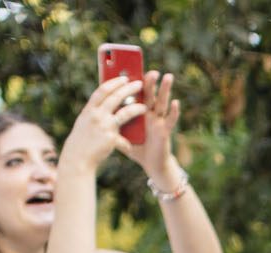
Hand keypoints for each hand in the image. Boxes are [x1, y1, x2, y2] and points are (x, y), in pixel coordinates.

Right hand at [60, 76, 145, 174]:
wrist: (78, 158)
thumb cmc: (83, 139)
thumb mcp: (85, 122)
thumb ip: (95, 112)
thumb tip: (106, 101)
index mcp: (89, 110)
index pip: (102, 91)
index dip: (114, 83)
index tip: (123, 77)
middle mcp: (96, 115)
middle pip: (115, 97)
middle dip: (129, 89)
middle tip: (139, 84)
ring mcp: (104, 126)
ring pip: (124, 113)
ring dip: (136, 108)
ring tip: (145, 107)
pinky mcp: (111, 139)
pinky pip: (125, 138)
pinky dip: (128, 141)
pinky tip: (131, 144)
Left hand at [121, 70, 183, 184]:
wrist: (150, 165)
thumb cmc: (137, 149)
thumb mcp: (120, 133)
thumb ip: (110, 122)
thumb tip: (95, 114)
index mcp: (138, 112)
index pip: (136, 94)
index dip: (134, 82)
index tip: (131, 69)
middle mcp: (149, 114)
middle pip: (149, 94)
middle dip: (150, 81)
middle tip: (150, 69)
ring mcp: (158, 121)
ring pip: (162, 102)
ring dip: (165, 89)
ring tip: (167, 76)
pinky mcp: (164, 131)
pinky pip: (170, 120)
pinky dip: (174, 112)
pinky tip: (176, 102)